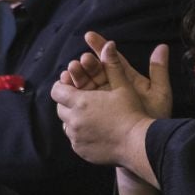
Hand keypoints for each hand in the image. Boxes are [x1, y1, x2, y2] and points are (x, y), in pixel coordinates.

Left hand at [51, 35, 168, 179]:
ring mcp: (76, 137)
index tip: (71, 85)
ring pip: (66, 125)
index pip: (57, 91)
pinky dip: (80, 135)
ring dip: (74, 119)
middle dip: (69, 103)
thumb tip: (109, 44)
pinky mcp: (81, 151)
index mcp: (80, 102)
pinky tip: (94, 131)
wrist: (137, 143)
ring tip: (89, 116)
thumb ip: (112, 65)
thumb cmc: (132, 112)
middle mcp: (73, 120)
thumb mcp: (123, 86)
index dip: (63, 86)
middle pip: (60, 108)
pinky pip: (74, 140)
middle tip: (82, 101)